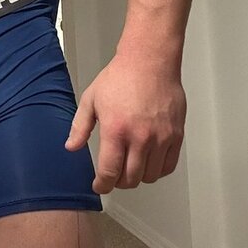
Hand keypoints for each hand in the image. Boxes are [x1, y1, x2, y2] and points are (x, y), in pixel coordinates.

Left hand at [64, 52, 185, 193]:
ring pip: (150, 176)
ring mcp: (161, 138)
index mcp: (116, 130)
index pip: (110, 172)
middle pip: (131, 178)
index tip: (99, 186)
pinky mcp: (176, 135)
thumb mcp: (91, 99)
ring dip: (138, 177)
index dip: (103, 185)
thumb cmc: (120, 77)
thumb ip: (80, 126)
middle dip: (119, 182)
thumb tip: (71, 147)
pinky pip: (168, 166)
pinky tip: (149, 162)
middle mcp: (140, 138)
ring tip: (131, 168)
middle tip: (114, 176)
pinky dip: (158, 170)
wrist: (149, 61)